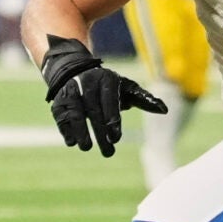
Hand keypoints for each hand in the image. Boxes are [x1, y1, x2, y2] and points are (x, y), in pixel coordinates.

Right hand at [40, 36, 165, 155]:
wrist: (72, 69)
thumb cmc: (106, 85)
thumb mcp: (125, 87)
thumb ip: (143, 99)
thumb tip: (164, 110)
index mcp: (106, 80)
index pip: (109, 101)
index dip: (112, 119)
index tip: (116, 137)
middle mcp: (87, 84)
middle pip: (94, 111)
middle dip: (100, 133)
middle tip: (109, 152)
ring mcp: (70, 92)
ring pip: (75, 113)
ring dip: (80, 132)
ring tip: (87, 147)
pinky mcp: (58, 101)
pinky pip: (61, 116)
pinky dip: (66, 129)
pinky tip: (72, 141)